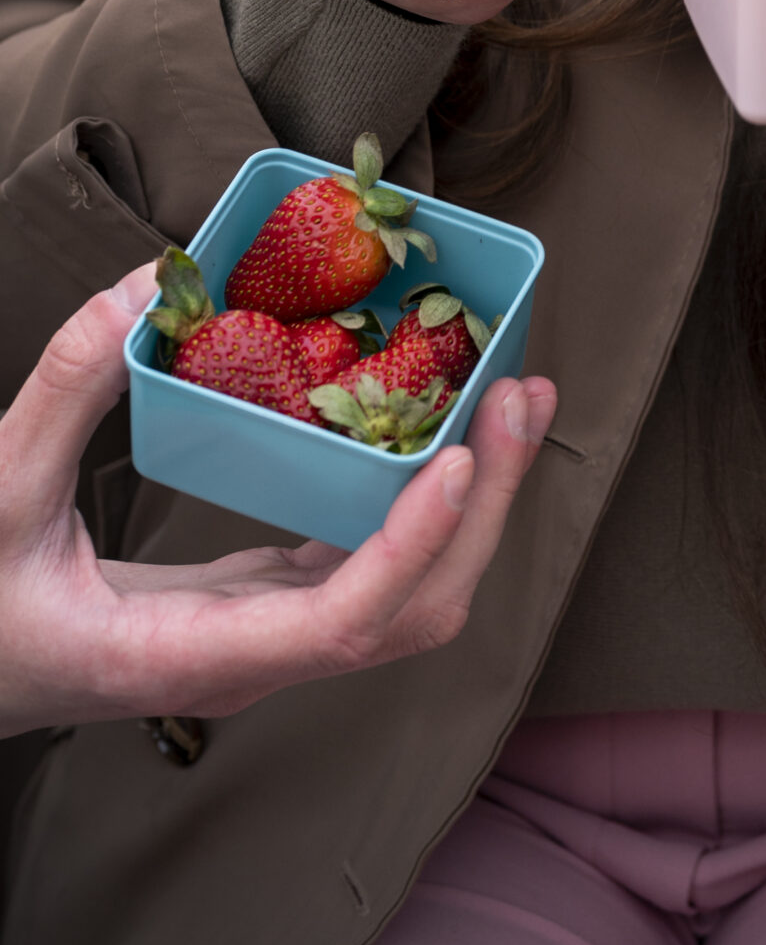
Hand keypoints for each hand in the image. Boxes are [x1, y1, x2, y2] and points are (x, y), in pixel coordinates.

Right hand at [0, 267, 556, 737]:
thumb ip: (66, 390)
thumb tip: (150, 286)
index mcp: (190, 653)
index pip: (340, 625)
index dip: (412, 548)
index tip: (454, 461)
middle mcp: (251, 658)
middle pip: (409, 611)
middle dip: (482, 509)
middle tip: (520, 396)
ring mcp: (266, 634)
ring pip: (404, 590)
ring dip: (471, 499)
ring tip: (513, 398)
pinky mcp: (264, 600)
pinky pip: (366, 556)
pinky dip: (419, 494)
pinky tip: (437, 424)